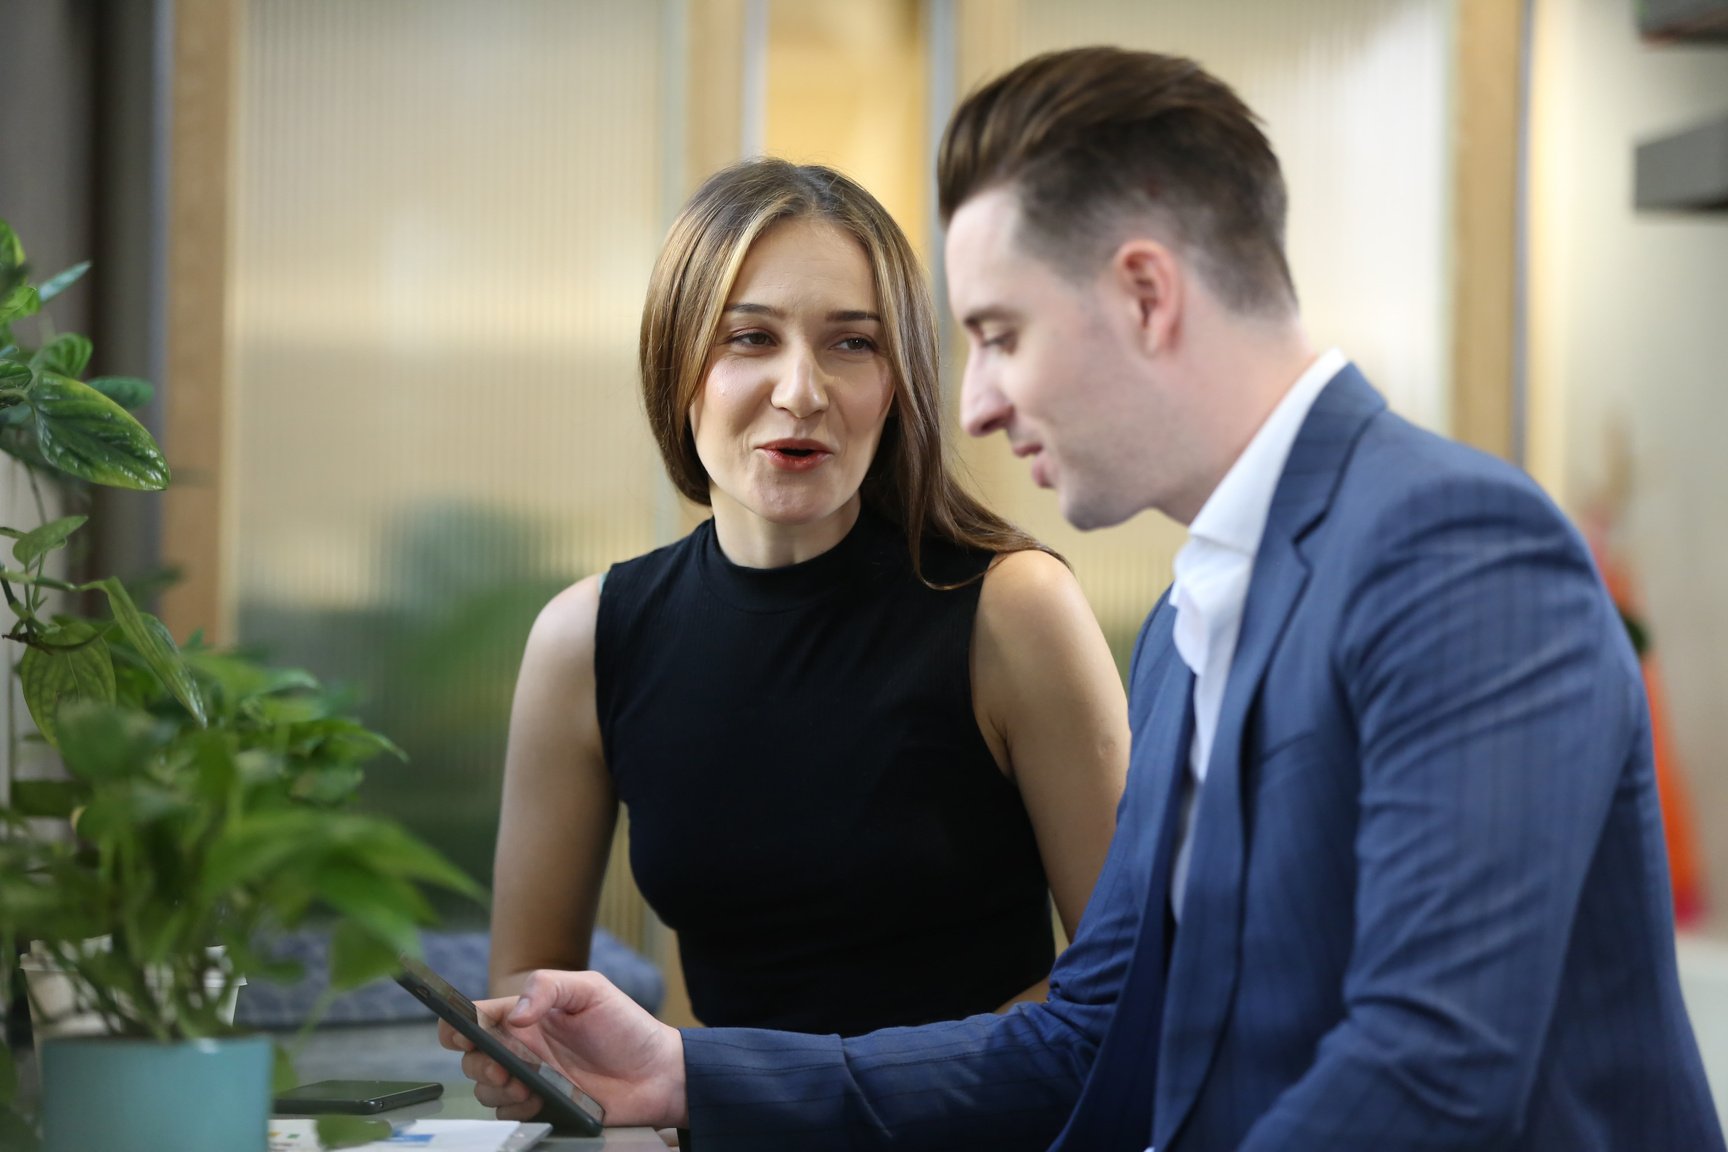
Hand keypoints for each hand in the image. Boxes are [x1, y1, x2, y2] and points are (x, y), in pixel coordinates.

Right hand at [439, 969, 687, 1128]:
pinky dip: (514, 1110)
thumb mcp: (591, 991)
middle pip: (472, 1056)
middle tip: (503, 1068)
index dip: (457, 1025)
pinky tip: (537, 1101)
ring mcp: (531, 1078)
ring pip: (485, 1088)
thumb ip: (550, 988)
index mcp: (529, 1014)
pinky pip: (508, 1114)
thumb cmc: (627, 1027)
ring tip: (525, 1086)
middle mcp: (523, 1046)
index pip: (477, 1016)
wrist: (658, 1074)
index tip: (459, 1035)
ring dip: (495, 1089)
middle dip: (478, 1063)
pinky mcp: (542, 1107)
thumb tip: (514, 1014)